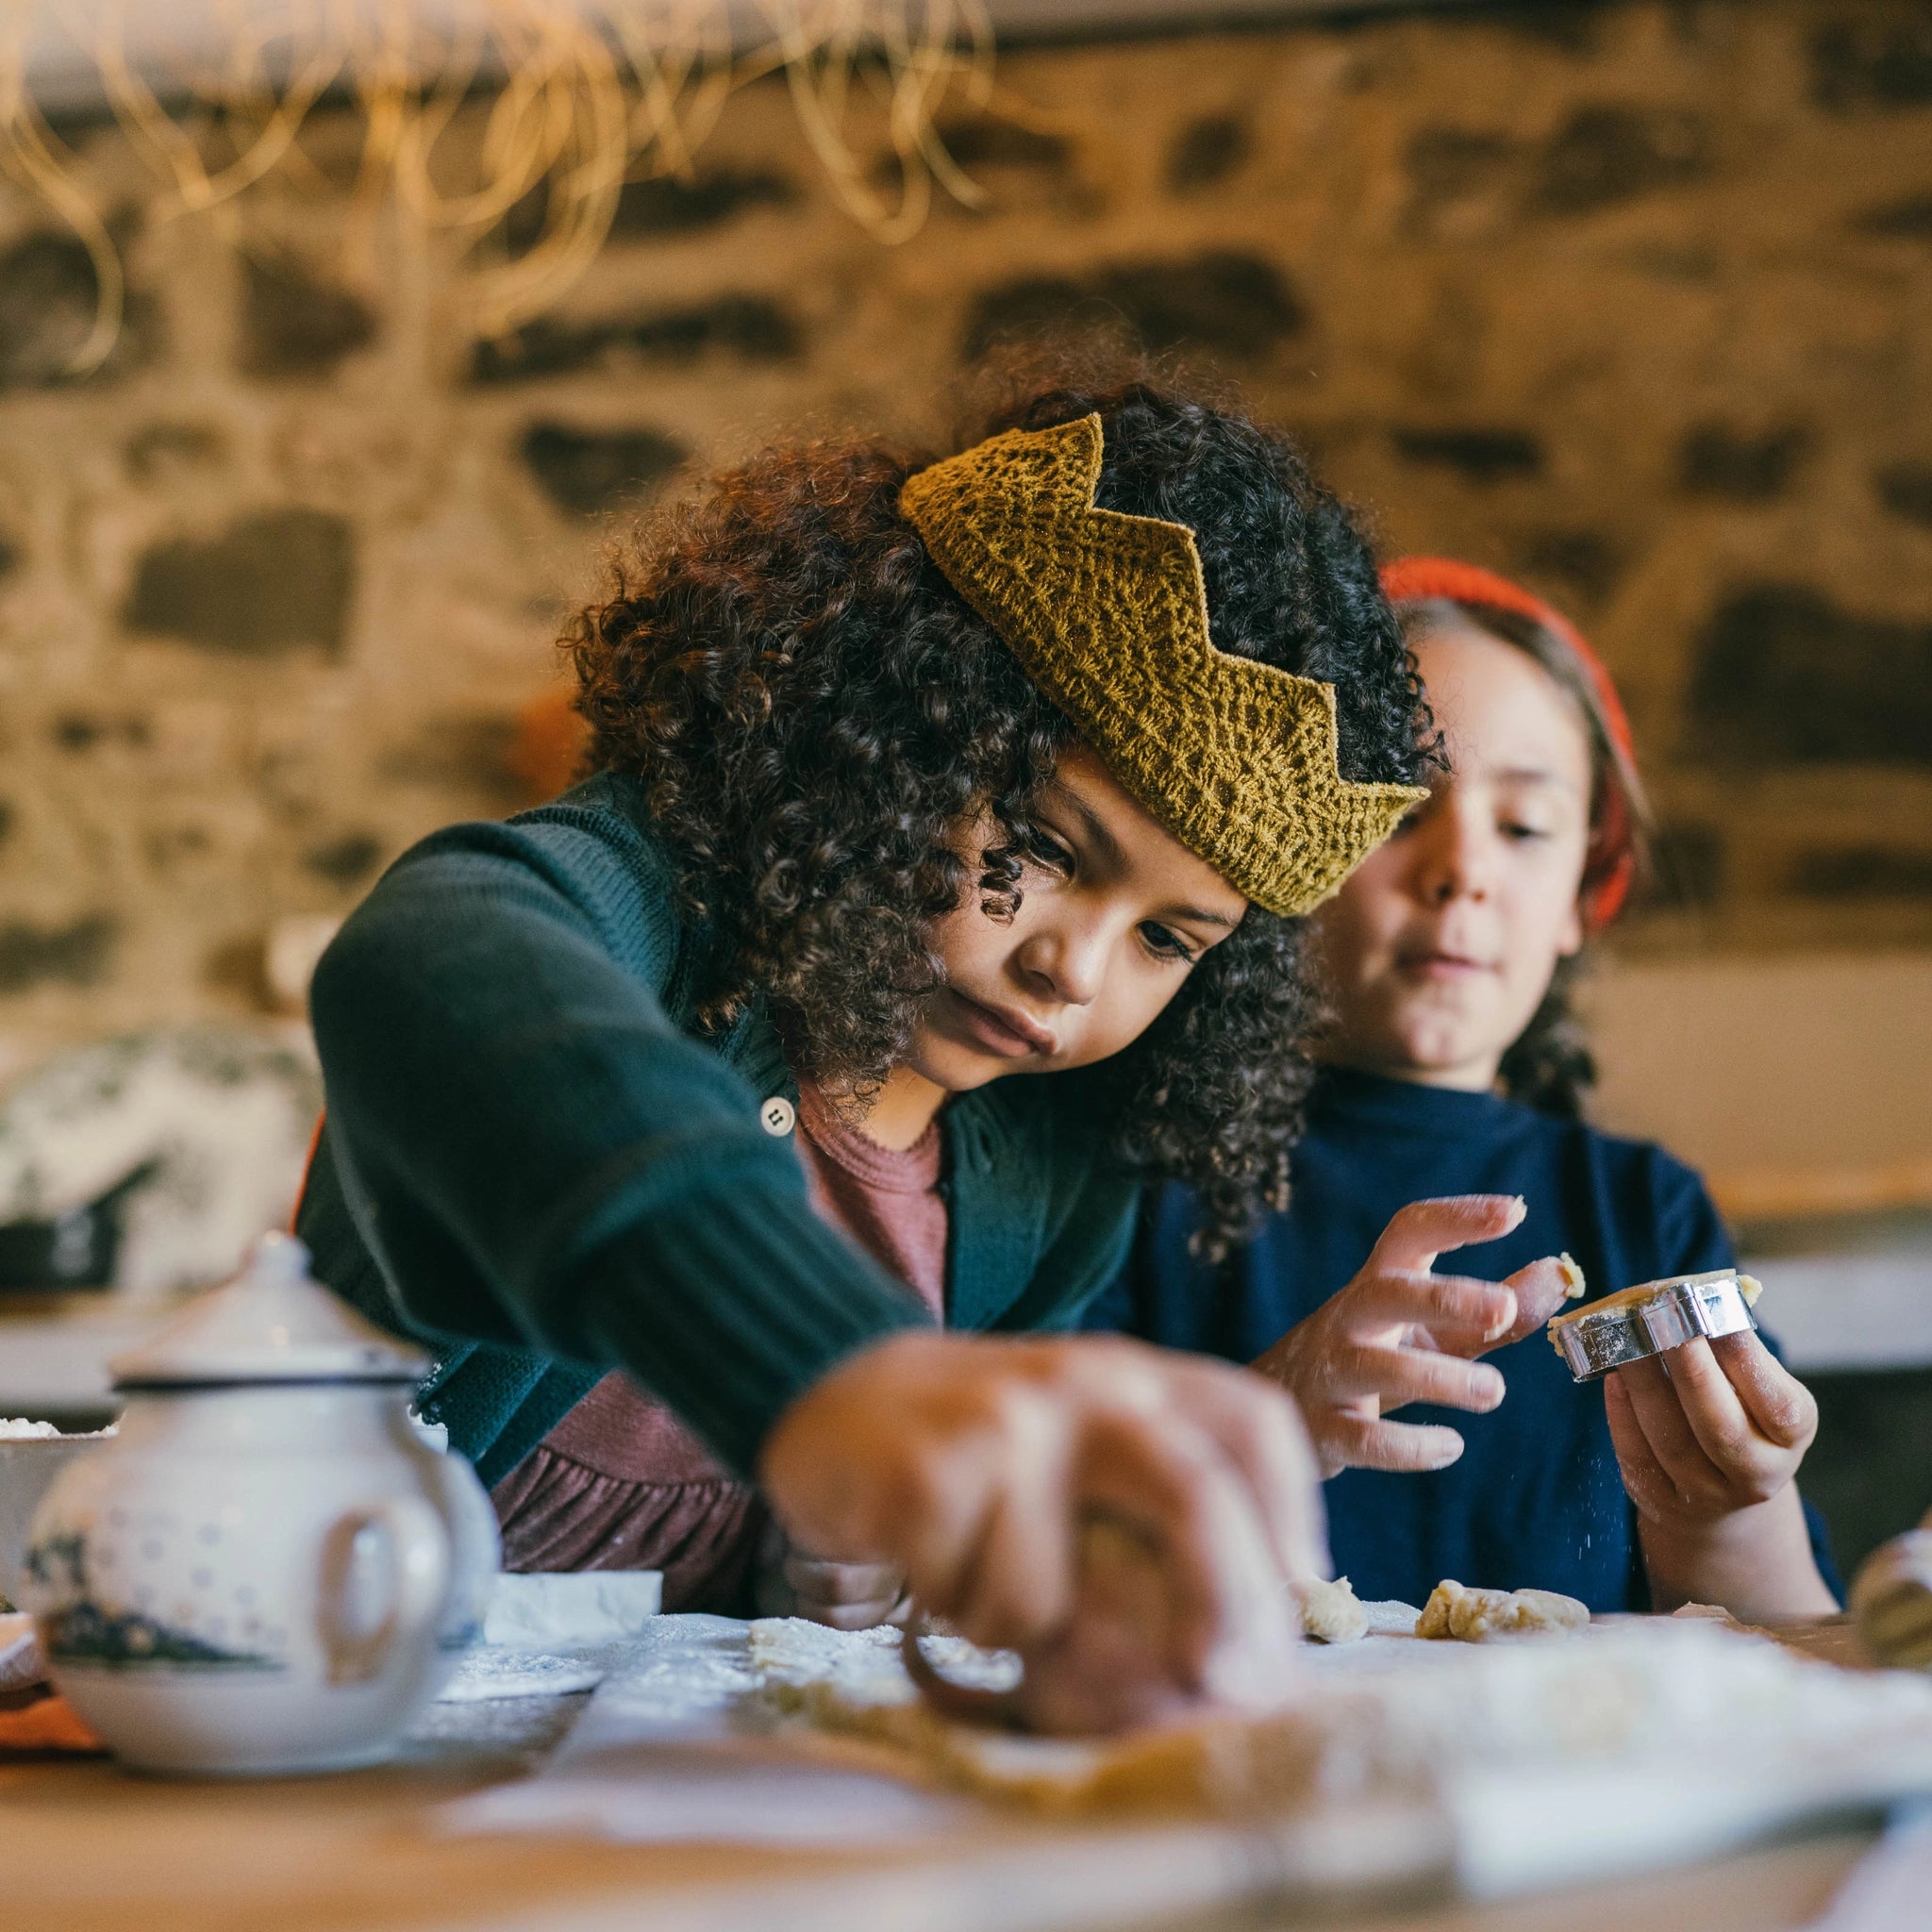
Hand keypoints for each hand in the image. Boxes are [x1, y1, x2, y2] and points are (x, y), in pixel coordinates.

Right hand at [758, 1330, 1324, 1704]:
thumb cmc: (979, 1446)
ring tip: (976, 1571)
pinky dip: (950, 1609)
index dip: (1291, 1519)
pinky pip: (972, 1601)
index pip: (1250, 1425)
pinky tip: (925, 1556)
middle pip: (1191, 1494)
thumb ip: (1154, 1504)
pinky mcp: (930, 1470)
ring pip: (1054, 1592)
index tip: (1297, 1601)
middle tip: (1212, 1682)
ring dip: (1016, 1624)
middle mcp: (1083, 1384)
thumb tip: (1250, 1645)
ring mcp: (1005, 1423)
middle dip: (1218, 1601)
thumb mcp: (1078, 1445)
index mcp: (1132, 1377)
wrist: (829, 1388)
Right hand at [1252, 1194, 1578, 1477]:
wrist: (1278, 1402)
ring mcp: (1332, 1372)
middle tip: (1502, 1309)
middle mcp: (1350, 1318)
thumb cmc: (1375, 1356)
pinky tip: (1451, 1446)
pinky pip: (1365, 1438)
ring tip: (1494, 1390)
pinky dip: (1410, 1447)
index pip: (1411, 1233)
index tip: (1514, 1211)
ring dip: (1439, 1378)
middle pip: (1387, 1293)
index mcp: (1380, 1283)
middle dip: (1444, 1297)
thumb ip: (1496, 1311)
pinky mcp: (1325, 1429)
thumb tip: (1561, 1276)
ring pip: (1377, 1367)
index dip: (1458, 1218)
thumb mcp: (1433, 1330)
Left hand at [1605, 1331, 1835, 1617]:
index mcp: (1789, 1438)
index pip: (1778, 1406)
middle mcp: (1756, 1473)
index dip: (1746, 1360)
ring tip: (1627, 1339)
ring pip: (1672, 1441)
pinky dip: (1622, 1413)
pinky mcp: (1660, 1498)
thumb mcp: (1759, 1391)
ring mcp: (1707, 1494)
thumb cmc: (1741, 1416)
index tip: (1713, 1310)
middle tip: (1662, 1318)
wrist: (1722, 1497)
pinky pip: (1637, 1454)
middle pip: (1721, 1427)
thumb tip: (1692, 1298)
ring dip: (1645, 1385)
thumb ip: (1736, 1354)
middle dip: (1690, 1369)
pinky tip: (1613, 1376)